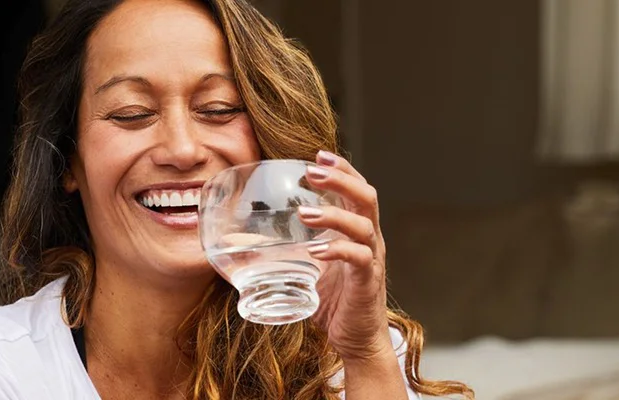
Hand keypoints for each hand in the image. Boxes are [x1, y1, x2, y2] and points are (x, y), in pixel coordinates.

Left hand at [297, 150, 393, 360]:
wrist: (357, 340)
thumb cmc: (334, 302)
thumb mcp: (309, 269)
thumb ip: (290, 250)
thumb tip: (246, 241)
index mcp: (357, 231)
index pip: (356, 190)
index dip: (341, 169)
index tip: (318, 154)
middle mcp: (369, 240)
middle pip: (366, 197)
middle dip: (341, 179)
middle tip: (313, 170)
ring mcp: (371, 259)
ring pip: (362, 224)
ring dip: (332, 215)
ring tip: (304, 213)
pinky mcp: (368, 281)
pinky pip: (358, 258)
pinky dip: (337, 250)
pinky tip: (316, 249)